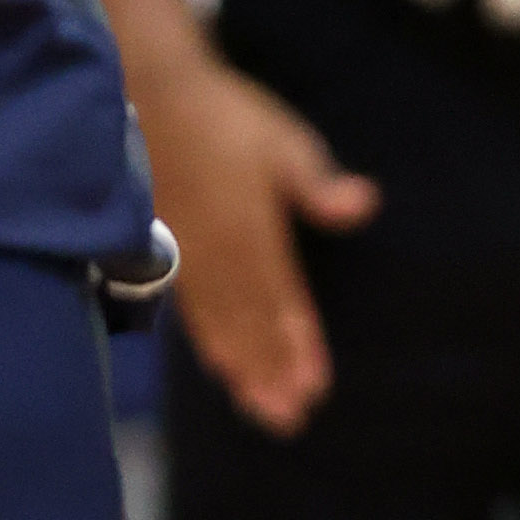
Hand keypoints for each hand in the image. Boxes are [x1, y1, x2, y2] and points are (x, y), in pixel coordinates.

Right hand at [136, 49, 379, 434]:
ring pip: (220, 327)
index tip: (315, 388)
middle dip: (271, 374)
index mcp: (252, 231)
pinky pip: (192, 314)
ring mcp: (189, 259)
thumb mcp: (283, 141)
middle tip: (291, 419)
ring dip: (244, 372)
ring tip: (265, 410)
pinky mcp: (167, 255)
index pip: (281, 301)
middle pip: (250, 327)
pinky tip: (221, 367)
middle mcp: (219, 257)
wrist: (154, 99)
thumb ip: (318, 183)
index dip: (298, 345)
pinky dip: (211, 346)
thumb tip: (365, 204)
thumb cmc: (227, 118)